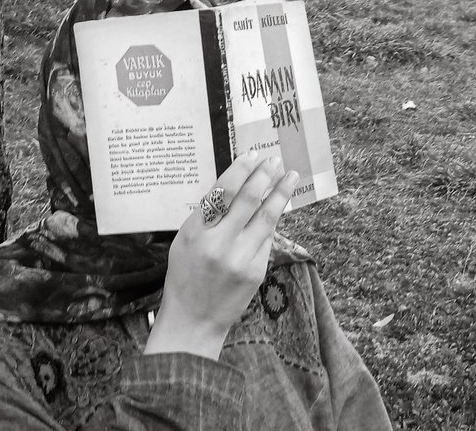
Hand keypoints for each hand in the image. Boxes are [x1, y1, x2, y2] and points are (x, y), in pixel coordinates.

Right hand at [144, 151, 298, 358]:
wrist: (193, 321)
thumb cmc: (185, 277)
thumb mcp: (184, 242)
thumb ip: (206, 217)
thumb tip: (234, 187)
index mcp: (195, 232)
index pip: (222, 192)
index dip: (240, 170)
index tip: (253, 155)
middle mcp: (218, 243)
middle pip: (248, 200)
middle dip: (265, 176)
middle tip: (276, 160)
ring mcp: (240, 258)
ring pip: (267, 217)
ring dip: (280, 193)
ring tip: (290, 176)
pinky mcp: (256, 271)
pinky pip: (268, 239)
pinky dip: (273, 221)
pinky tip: (278, 208)